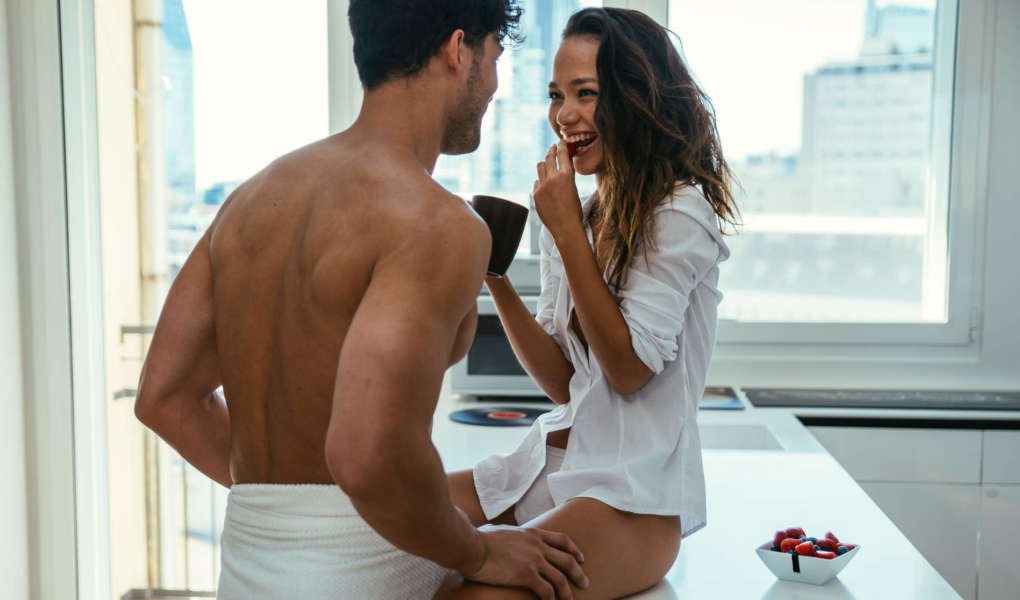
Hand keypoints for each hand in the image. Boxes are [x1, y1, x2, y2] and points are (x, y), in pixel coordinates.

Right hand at [464, 524, 588, 599]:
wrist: (473, 546)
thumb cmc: (480, 538)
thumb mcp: (501, 529)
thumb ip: (509, 533)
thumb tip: (499, 534)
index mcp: (533, 533)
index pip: (562, 540)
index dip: (574, 550)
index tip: (580, 558)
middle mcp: (537, 546)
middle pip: (567, 560)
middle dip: (579, 573)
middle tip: (585, 583)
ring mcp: (534, 560)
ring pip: (560, 579)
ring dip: (568, 592)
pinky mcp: (526, 575)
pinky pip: (546, 590)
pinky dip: (551, 599)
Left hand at [533, 142, 583, 243]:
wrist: (565, 227)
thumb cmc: (574, 210)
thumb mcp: (574, 189)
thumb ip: (568, 175)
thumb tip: (565, 163)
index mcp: (566, 176)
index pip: (562, 153)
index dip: (561, 146)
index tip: (560, 142)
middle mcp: (553, 178)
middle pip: (549, 157)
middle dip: (551, 151)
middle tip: (553, 149)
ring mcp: (542, 186)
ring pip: (540, 166)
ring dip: (545, 164)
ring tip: (548, 165)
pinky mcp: (535, 194)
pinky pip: (536, 182)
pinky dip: (541, 181)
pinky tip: (546, 186)